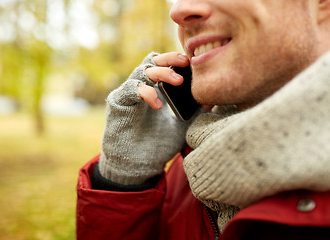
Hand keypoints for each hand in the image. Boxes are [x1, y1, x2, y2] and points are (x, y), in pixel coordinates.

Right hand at [98, 52, 190, 185]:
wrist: (139, 166)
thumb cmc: (159, 144)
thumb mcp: (182, 126)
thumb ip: (193, 112)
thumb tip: (210, 100)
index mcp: (156, 90)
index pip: (164, 65)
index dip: (176, 60)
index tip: (193, 62)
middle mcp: (142, 87)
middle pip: (152, 61)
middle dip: (169, 59)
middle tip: (184, 61)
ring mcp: (129, 94)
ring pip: (142, 71)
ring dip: (161, 73)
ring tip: (178, 81)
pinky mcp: (118, 103)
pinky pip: (130, 89)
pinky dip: (145, 93)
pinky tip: (158, 105)